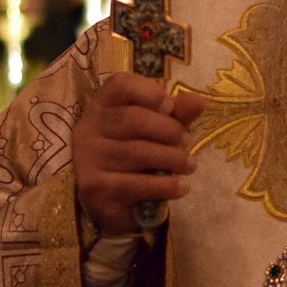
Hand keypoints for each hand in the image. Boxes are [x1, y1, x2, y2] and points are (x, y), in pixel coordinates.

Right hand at [73, 73, 205, 234]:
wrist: (110, 201)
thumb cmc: (135, 156)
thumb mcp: (155, 130)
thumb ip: (176, 115)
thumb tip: (198, 100)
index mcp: (101, 106)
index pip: (121, 84)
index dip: (150, 92)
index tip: (170, 107)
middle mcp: (88, 129)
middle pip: (134, 119)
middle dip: (170, 131)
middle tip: (187, 143)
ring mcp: (88, 159)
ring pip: (139, 152)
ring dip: (174, 159)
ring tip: (190, 166)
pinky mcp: (95, 188)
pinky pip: (138, 184)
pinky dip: (166, 186)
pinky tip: (181, 187)